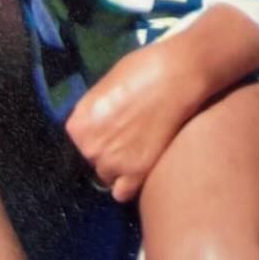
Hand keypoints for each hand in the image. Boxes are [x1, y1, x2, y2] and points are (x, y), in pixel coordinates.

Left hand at [65, 39, 205, 202]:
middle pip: (94, 159)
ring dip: (123, 166)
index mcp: (78, 123)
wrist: (180, 72)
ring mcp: (112, 161)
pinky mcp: (136, 172)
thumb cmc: (147, 67)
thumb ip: (97, 109)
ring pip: (109, 176)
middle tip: (135, 133)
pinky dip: (131, 183)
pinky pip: (123, 192)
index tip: (118, 125)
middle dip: (111, 149)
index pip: (82, 141)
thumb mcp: (109, 83)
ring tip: (144, 146)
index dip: (101, 133)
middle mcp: (89, 146)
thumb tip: (100, 121)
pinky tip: (144, 165)